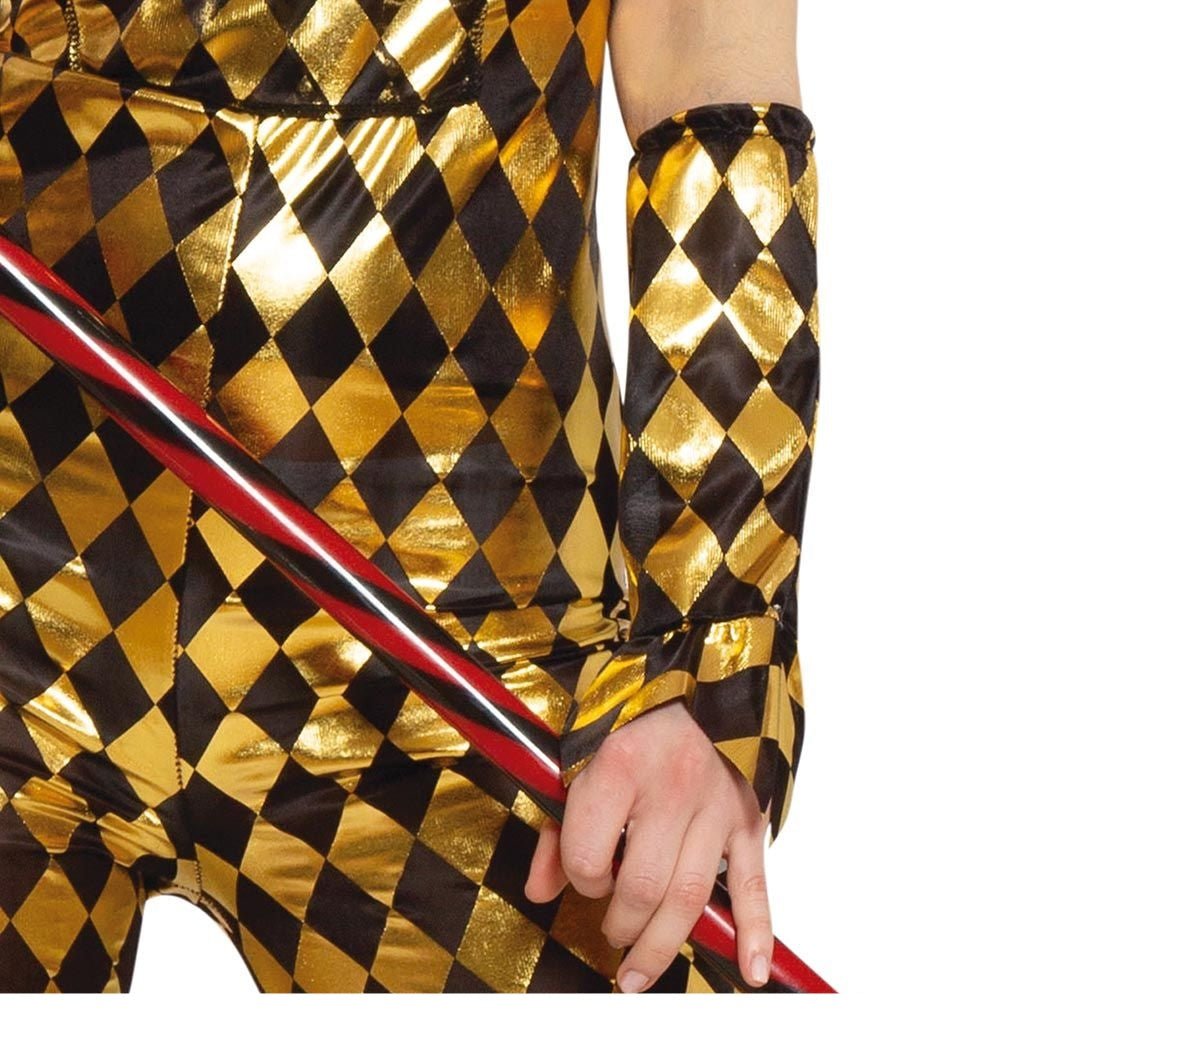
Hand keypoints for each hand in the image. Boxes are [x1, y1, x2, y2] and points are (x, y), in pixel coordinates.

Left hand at [524, 699, 772, 990]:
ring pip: (690, 898)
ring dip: (662, 946)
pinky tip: (752, 970)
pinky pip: (755, 882)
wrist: (696, 668)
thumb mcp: (581, 754)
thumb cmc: (631, 712)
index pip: (589, 857)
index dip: (579, 879)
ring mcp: (716, 805)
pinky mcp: (749, 816)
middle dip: (619, 924)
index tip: (584, 875)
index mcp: (620, 767)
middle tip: (611, 932)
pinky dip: (756, 930)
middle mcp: (671, 789)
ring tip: (637, 974)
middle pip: (641, 888)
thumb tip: (541, 892)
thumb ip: (560, 825)